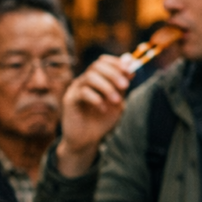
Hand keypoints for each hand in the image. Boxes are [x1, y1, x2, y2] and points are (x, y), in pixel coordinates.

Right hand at [57, 56, 131, 176]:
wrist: (88, 140)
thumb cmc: (102, 120)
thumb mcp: (118, 101)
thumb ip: (123, 85)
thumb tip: (131, 64)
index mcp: (96, 79)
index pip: (102, 61)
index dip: (116, 63)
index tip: (129, 70)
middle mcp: (84, 81)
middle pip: (96, 66)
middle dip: (113, 74)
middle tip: (126, 85)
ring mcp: (75, 89)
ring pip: (89, 77)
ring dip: (106, 87)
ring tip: (116, 101)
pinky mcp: (69, 100)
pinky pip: (82, 92)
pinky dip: (96, 99)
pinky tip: (103, 109)